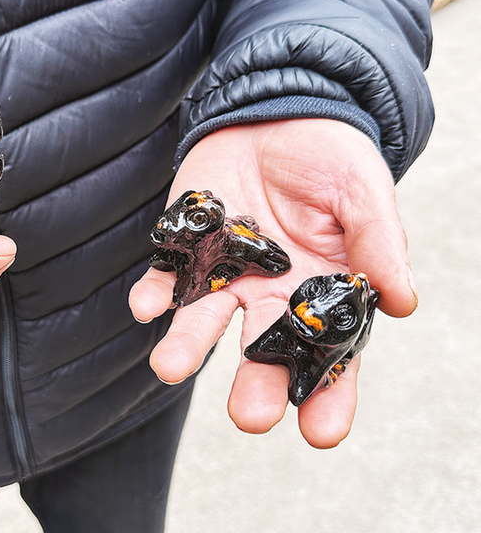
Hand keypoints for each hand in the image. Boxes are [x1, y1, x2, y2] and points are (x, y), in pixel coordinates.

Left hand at [129, 119, 416, 447]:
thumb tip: (401, 301)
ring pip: (202, 322)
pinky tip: (145, 306)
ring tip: (170, 367)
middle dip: (254, 386)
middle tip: (247, 416)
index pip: (328, 355)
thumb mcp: (362, 192)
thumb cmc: (328, 157)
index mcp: (320, 292)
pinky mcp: (187, 250)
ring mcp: (224, 275)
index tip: (321, 432)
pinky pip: (166, 278)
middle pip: (261, 352)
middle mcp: (269, 295)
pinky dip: (153, 293)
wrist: (277, 115)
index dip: (328, 395)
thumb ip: (378, 242)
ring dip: (185, 346)